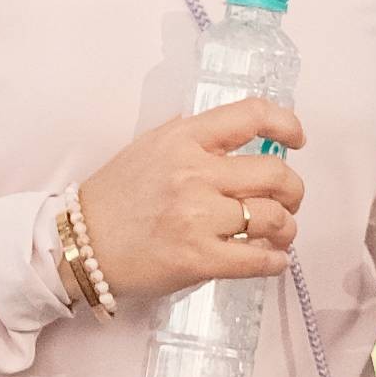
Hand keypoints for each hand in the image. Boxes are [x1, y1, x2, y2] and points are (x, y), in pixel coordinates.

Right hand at [74, 98, 305, 301]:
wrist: (79, 245)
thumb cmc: (115, 198)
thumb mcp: (150, 147)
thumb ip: (192, 137)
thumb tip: (235, 133)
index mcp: (184, 139)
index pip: (252, 115)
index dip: (287, 125)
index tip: (296, 141)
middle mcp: (194, 173)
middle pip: (276, 174)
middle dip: (294, 191)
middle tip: (289, 201)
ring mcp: (197, 218)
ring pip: (273, 218)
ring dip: (287, 228)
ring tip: (279, 234)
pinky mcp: (198, 259)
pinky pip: (258, 260)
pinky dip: (275, 261)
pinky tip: (273, 259)